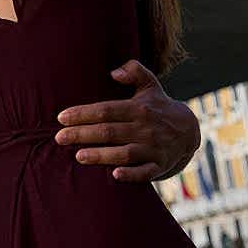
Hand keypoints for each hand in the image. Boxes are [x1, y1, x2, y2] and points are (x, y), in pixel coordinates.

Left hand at [55, 60, 200, 181]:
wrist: (190, 131)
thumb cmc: (159, 106)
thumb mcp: (150, 85)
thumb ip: (134, 71)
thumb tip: (113, 72)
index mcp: (139, 108)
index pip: (106, 110)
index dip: (83, 114)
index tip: (61, 117)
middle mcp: (145, 128)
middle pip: (109, 131)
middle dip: (82, 134)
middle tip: (58, 138)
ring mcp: (153, 148)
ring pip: (124, 153)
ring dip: (101, 155)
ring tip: (78, 156)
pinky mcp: (159, 165)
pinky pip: (146, 172)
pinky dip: (131, 174)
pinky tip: (114, 175)